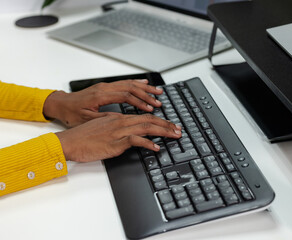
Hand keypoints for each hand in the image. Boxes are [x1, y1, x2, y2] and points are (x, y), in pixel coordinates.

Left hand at [43, 79, 162, 126]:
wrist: (60, 104)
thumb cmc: (71, 114)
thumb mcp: (87, 120)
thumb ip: (105, 120)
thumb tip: (123, 121)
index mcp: (100, 96)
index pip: (125, 96)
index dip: (140, 102)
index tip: (150, 109)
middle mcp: (104, 88)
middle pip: (130, 87)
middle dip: (147, 94)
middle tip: (159, 101)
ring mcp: (105, 86)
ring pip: (129, 84)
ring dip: (144, 88)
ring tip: (157, 92)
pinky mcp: (105, 87)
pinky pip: (124, 83)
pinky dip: (136, 84)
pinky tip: (144, 85)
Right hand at [55, 113, 181, 161]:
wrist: (69, 142)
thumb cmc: (83, 137)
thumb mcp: (102, 128)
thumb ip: (116, 128)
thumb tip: (128, 133)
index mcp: (118, 118)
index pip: (143, 116)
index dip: (159, 120)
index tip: (169, 125)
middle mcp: (121, 121)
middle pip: (149, 120)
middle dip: (167, 124)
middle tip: (178, 129)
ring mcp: (119, 131)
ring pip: (146, 127)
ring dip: (163, 131)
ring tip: (174, 135)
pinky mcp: (115, 142)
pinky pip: (136, 140)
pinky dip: (148, 144)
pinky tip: (156, 148)